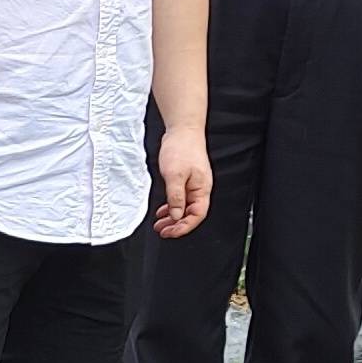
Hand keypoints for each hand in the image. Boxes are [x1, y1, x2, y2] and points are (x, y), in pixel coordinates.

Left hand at [151, 124, 213, 238]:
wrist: (182, 130)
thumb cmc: (182, 148)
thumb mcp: (174, 175)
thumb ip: (176, 197)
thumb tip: (176, 215)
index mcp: (202, 189)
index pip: (197, 215)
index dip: (184, 227)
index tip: (171, 232)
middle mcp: (199, 189)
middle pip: (191, 214)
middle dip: (177, 225)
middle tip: (162, 231)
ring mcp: (193, 184)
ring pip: (184, 207)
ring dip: (173, 217)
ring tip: (160, 224)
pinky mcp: (185, 180)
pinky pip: (180, 198)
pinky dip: (171, 206)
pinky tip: (163, 210)